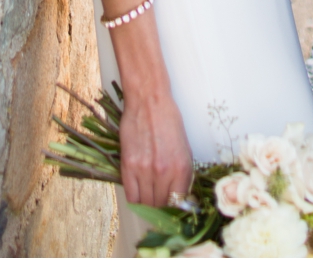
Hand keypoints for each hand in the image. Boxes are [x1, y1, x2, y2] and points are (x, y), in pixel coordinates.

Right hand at [118, 91, 194, 208]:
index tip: (171, 209)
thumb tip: (178, 198)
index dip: (174, 210)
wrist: (149, 102)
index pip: (177, 204)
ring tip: (149, 196)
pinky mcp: (128, 164)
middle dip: (161, 207)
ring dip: (147, 203)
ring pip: (146, 203)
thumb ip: (182, 177)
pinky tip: (138, 192)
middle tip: (159, 203)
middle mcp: (164, 173)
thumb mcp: (184, 151)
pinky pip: (131, 194)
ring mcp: (145, 170)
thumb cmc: (168, 123)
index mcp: (182, 170)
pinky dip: (135, 198)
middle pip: (161, 206)